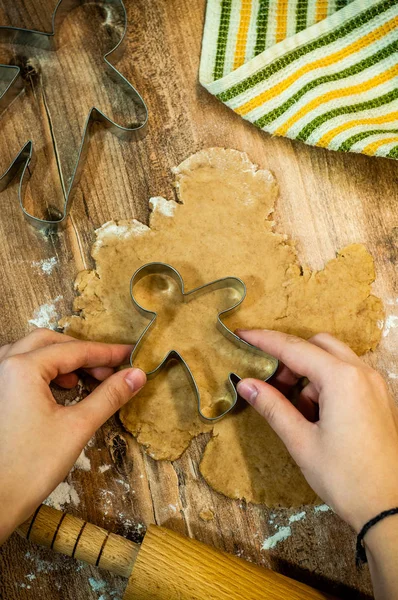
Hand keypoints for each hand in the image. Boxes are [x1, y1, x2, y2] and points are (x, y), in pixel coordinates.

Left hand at [0, 329, 145, 543]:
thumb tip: (136, 376)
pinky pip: (19, 368)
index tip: (130, 355)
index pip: (74, 351)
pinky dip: (44, 371)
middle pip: (50, 343)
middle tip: (109, 370)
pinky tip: (60, 390)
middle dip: (82, 353)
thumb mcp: (77, 427)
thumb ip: (109, 396)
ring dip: (62, 360)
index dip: (106, 353)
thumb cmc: (28, 468)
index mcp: (22, 368)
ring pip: (32, 352)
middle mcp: (3, 366)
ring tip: (85, 380)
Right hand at [236, 330, 397, 533]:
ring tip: (297, 409)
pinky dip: (327, 383)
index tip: (242, 335)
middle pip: (317, 345)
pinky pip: (348, 375)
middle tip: (271, 382)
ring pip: (334, 359)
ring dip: (310, 372)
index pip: (294, 348)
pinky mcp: (379, 397)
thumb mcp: (301, 442)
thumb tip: (246, 383)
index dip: (264, 340)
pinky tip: (318, 414)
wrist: (390, 508)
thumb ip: (273, 406)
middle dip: (290, 357)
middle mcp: (362, 373)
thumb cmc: (346, 478)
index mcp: (342, 379)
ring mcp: (375, 384)